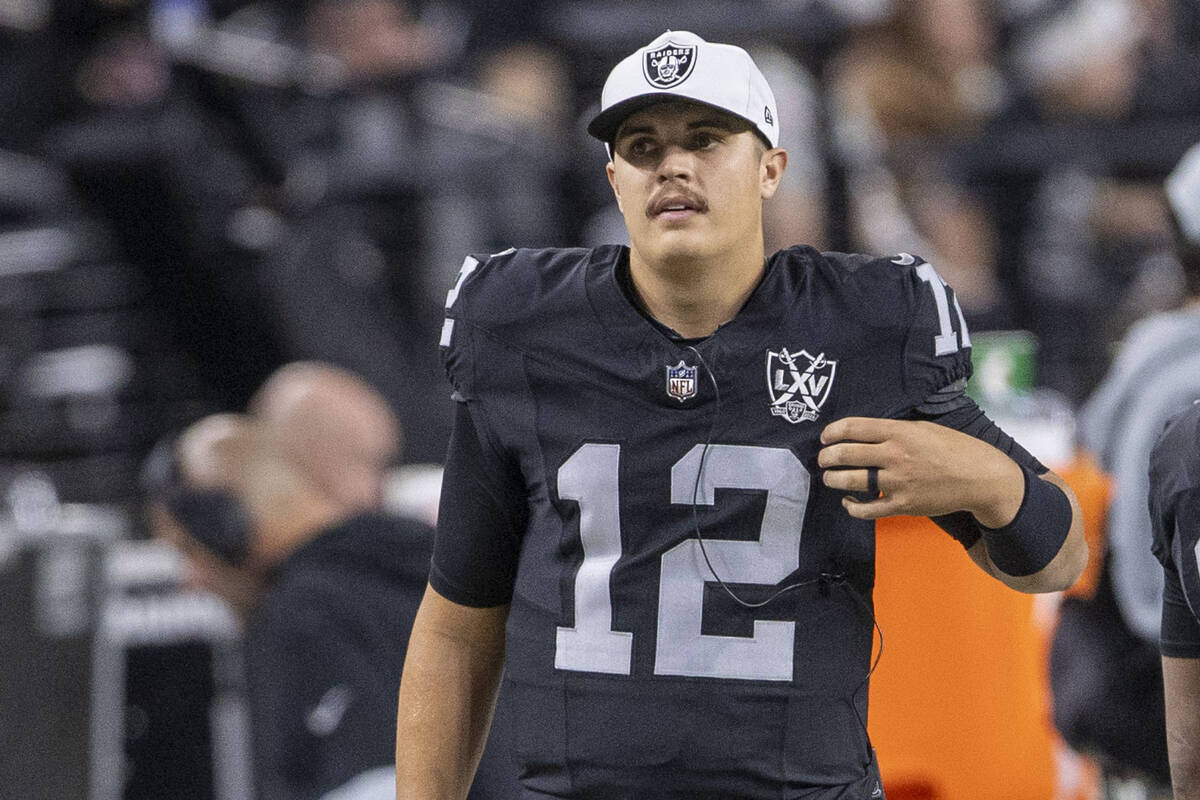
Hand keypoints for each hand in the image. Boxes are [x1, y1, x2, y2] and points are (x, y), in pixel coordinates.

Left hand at [817, 417, 1024, 527]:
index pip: (854, 428)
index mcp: (900, 432)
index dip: (832, 432)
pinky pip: (867, 509)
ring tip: (829, 477)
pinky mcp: (903, 506)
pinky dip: (852, 506)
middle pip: (846, 454)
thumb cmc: (955, 448)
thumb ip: (894, 430)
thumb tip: (864, 434)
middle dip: (826, 457)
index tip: (825, 437)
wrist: (982, 478)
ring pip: (851, 481)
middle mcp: (895, 455)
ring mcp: (898, 482)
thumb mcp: (924, 428)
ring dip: (833, 479)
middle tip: (822, 459)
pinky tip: (847, 501)